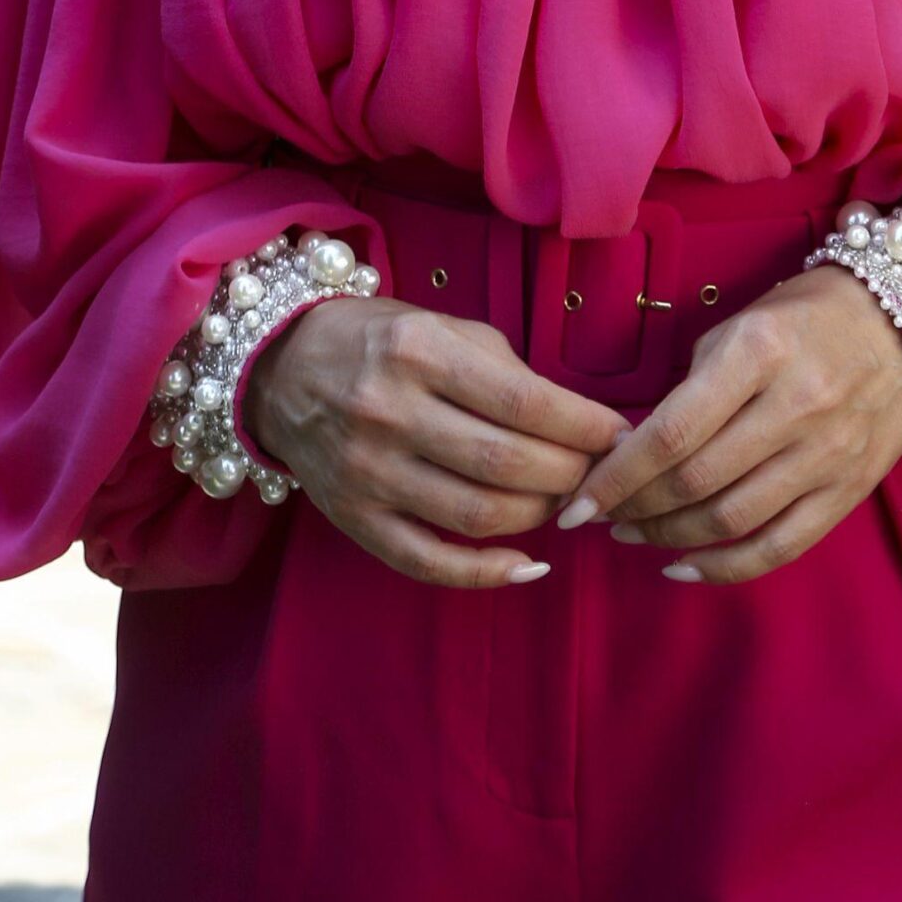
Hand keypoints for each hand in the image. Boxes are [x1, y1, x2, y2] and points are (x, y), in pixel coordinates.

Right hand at [243, 298, 631, 588]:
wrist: (282, 368)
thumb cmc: (383, 341)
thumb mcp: (444, 328)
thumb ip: (508, 372)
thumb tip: (582, 424)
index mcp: (418, 351)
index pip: (523, 401)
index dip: (584, 426)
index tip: (620, 435)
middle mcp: (388, 412)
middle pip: (506, 463)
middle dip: (571, 474)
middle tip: (599, 472)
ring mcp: (366, 472)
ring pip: (477, 515)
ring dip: (540, 515)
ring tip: (566, 501)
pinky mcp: (352, 520)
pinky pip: (427, 562)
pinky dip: (486, 574)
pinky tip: (529, 565)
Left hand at [553, 264, 901, 582]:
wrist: (900, 329)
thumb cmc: (804, 319)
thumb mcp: (741, 324)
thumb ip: (693, 383)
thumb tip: (636, 445)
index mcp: (760, 353)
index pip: (673, 430)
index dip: (617, 474)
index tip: (576, 501)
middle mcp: (796, 406)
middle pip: (696, 480)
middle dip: (634, 507)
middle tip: (599, 515)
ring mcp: (826, 455)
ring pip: (731, 519)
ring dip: (669, 536)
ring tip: (633, 533)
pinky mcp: (847, 492)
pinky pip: (778, 547)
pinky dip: (723, 568)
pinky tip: (682, 566)